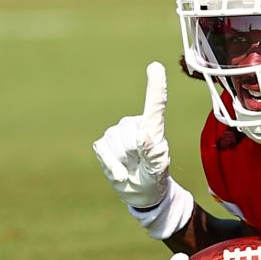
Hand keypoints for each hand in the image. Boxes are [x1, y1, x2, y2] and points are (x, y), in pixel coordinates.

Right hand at [93, 62, 170, 209]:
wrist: (140, 193)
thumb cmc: (154, 178)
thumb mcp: (158, 170)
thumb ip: (152, 152)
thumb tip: (141, 135)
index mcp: (154, 129)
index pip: (156, 104)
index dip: (155, 85)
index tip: (155, 66)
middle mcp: (136, 125)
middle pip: (128, 132)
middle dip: (133, 152)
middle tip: (140, 164)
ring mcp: (118, 133)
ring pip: (115, 141)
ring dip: (122, 160)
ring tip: (132, 167)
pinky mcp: (104, 143)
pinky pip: (102, 149)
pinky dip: (110, 164)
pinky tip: (120, 171)